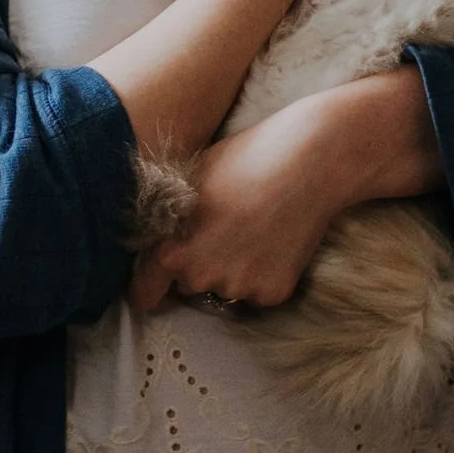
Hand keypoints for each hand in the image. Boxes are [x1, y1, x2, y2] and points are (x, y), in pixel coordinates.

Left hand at [132, 105, 344, 313]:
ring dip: (230, 269)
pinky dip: (261, 272)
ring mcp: (239, 288)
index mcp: (172, 250)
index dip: (145, 288)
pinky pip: (256, 290)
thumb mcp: (188, 184)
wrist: (308, 162)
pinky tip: (272, 240)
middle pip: (187, 283)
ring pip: (223, 286)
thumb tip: (154, 238)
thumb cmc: (244, 159)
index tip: (147, 293)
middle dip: (195, 265)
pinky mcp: (273, 292)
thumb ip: (167, 221)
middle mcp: (201, 277)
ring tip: (251, 229)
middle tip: (219, 229)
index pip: (145, 290)